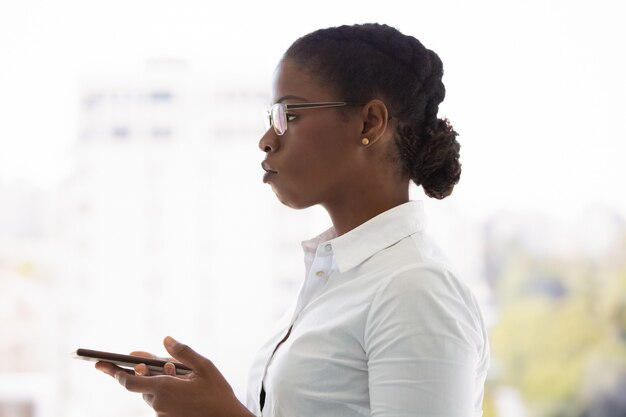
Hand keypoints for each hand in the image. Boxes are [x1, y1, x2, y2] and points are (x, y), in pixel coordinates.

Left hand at [96, 336, 253, 416]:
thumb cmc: (217, 394)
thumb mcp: (205, 367)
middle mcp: (159, 403)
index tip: (100, 364)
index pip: (130, 380)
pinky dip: (164, 390)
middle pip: (140, 384)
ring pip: (151, 393)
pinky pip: (160, 401)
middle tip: (136, 360)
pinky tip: (179, 383)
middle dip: (140, 371)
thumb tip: (165, 340)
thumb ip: (183, 352)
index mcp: (164, 388)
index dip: (115, 372)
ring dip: (156, 381)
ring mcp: (163, 413)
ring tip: (172, 370)